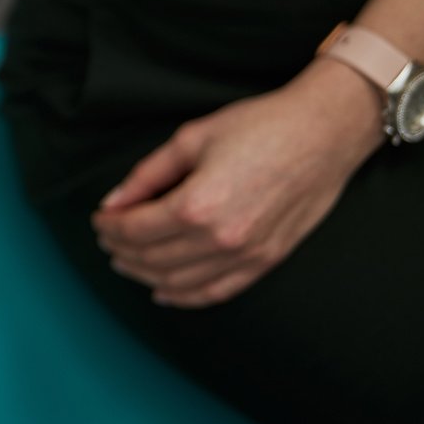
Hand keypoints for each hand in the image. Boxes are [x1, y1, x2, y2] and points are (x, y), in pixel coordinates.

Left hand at [91, 59, 385, 307]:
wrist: (325, 133)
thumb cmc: (260, 127)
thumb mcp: (191, 139)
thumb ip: (147, 175)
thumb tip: (113, 202)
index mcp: (198, 204)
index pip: (136, 230)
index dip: (110, 226)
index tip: (99, 218)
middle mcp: (222, 238)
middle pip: (153, 258)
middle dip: (122, 250)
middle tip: (107, 238)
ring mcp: (247, 255)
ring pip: (180, 281)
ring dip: (146, 275)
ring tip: (126, 261)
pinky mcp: (266, 260)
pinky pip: (217, 291)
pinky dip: (185, 296)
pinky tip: (164, 291)